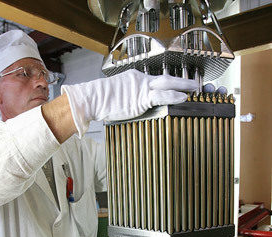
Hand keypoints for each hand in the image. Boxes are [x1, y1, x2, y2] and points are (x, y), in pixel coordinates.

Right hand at [61, 69, 197, 135]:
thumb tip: (135, 107)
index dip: (171, 83)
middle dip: (183, 81)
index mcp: (135, 78)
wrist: (91, 99)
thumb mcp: (119, 96)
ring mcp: (142, 88)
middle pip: (167, 78)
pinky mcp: (141, 98)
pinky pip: (162, 95)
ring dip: (184, 86)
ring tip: (196, 90)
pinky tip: (184, 97)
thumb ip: (130, 99)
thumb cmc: (100, 100)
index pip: (158, 80)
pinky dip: (174, 95)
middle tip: (196, 84)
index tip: (181, 85)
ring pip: (168, 84)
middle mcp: (141, 80)